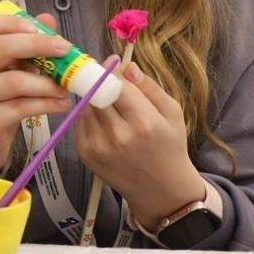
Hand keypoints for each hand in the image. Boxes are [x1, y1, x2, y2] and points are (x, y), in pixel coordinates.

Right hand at [0, 12, 73, 172]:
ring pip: (14, 81)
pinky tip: (62, 105)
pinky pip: (20, 108)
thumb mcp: (10, 72)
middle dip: (38, 45)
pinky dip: (46, 105)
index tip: (39, 27)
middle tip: (66, 50)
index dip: (12, 23)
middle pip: (1, 48)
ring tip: (66, 89)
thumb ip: (28, 49)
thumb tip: (48, 19)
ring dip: (47, 83)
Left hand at [75, 62, 204, 222]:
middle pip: (97, 94)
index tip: (112, 64)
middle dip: (99, 82)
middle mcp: (118, 135)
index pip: (116, 85)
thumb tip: (127, 66)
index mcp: (144, 123)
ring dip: (93, 98)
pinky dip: (88, 115)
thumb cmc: (169, 147)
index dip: (111, 71)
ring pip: (86, 106)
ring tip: (107, 101)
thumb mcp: (172, 113)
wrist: (160, 189)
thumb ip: (150, 87)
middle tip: (105, 77)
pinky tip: (103, 120)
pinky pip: (80, 122)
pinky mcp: (84, 153)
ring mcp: (98, 146)